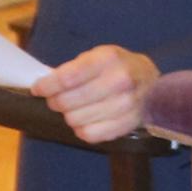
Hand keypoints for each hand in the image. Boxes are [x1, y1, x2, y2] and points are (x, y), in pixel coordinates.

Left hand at [34, 43, 157, 144]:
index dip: (46, 86)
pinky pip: (89, 134)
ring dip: (69, 115)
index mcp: (109, 59)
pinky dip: (82, 129)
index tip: (38, 89)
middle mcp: (120, 81)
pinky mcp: (127, 125)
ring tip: (76, 108)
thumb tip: (45, 85)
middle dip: (55, 101)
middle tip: (57, 99)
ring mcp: (126, 105)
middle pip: (68, 101)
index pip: (67, 78)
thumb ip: (74, 68)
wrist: (153, 83)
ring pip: (75, 120)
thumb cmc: (119, 68)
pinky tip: (87, 120)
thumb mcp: (99, 55)